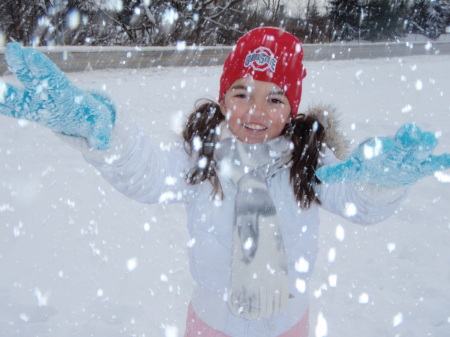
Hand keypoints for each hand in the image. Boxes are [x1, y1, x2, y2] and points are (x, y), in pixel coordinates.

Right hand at [0, 43, 114, 149]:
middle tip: (15, 50)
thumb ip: (101, 133)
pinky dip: (4, 107)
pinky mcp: (31, 112)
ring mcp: (37, 102)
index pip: (54, 80)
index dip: (43, 69)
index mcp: (66, 95)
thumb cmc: (93, 118)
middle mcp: (49, 95)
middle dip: (25, 66)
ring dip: (7, 91)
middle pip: (35, 80)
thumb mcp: (101, 125)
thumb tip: (102, 145)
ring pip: (20, 95)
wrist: (83, 118)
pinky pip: (15, 110)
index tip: (31, 55)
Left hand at [315, 123, 449, 186]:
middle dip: (405, 140)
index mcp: (378, 150)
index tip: (377, 144)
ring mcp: (409, 159)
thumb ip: (337, 172)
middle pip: (401, 146)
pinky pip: (431, 164)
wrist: (383, 172)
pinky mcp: (419, 168)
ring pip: (418, 152)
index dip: (378, 147)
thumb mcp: (351, 170)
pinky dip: (440, 162)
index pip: (378, 148)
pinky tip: (448, 160)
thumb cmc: (366, 167)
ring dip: (423, 146)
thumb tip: (319, 173)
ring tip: (429, 138)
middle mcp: (395, 151)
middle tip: (409, 131)